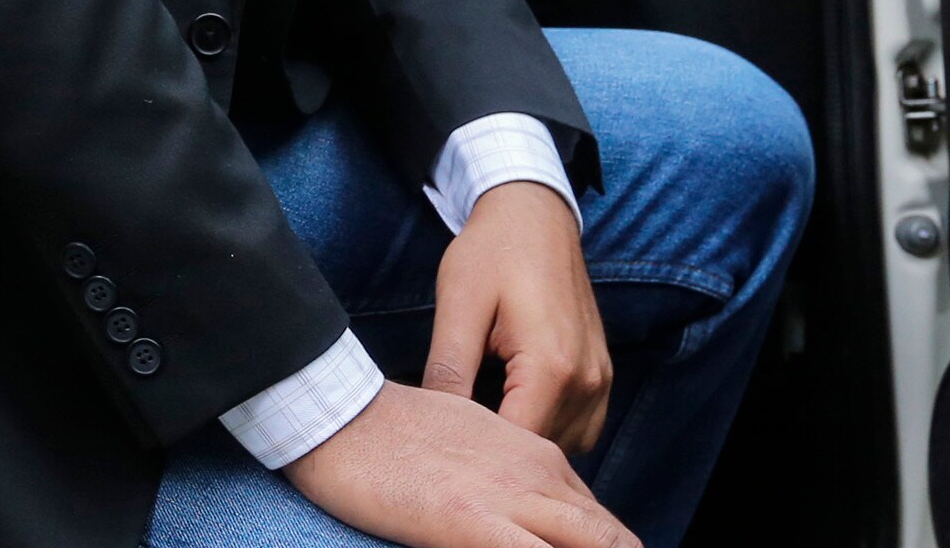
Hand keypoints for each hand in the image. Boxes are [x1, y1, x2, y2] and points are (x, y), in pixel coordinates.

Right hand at [282, 380, 640, 547]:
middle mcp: (540, 474)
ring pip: (596, 546)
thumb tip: (517, 514)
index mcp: (538, 455)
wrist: (339, 415)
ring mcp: (512, 500)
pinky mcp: (473, 526)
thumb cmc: (393, 429)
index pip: (596, 521)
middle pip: (610, 539)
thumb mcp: (471, 437)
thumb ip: (508, 473)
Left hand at [428, 181, 611, 453]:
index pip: (516, 445)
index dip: (476, 455)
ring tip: (479, 418)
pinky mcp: (602, 375)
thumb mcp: (458, 304)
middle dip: (498, 451)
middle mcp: (587, 381)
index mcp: (552, 367)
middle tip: (453, 434)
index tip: (441, 448)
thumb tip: (429, 422)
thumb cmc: (493, 251)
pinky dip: (547, 427)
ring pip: (563, 447)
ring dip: (524, 441)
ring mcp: (601, 380)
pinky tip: (510, 406)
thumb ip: (448, 368)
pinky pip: (580, 428)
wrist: (534, 213)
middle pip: (541, 452)